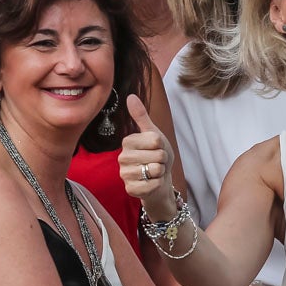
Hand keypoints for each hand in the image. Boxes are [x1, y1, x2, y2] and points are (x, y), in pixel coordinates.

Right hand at [119, 94, 178, 219]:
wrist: (160, 180)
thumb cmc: (156, 156)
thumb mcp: (152, 133)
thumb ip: (142, 116)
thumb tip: (130, 96)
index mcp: (127, 141)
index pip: (155, 139)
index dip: (162, 145)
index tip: (156, 149)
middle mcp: (122, 157)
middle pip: (157, 155)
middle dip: (163, 160)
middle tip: (156, 162)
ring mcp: (124, 174)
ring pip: (155, 170)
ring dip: (160, 172)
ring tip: (154, 172)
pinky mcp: (130, 189)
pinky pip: (152, 184)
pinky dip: (158, 183)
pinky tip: (152, 183)